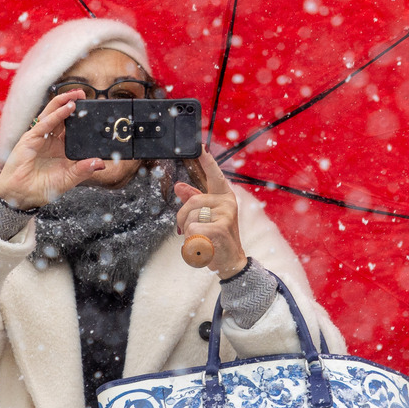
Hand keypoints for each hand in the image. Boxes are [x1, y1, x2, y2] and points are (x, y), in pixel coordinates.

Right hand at [0, 90, 105, 209]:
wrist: (20, 196)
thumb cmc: (42, 188)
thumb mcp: (68, 179)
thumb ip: (83, 170)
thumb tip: (101, 163)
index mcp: (61, 149)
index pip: (73, 129)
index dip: (81, 119)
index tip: (95, 110)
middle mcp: (51, 140)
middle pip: (63, 117)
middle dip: (73, 104)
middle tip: (85, 95)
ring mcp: (40, 138)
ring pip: (53, 115)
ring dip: (64, 102)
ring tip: (77, 95)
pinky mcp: (30, 139)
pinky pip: (45, 124)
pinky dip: (57, 115)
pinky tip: (67, 108)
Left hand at [174, 150, 247, 278]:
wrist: (230, 261)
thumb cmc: (217, 238)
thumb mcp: (205, 217)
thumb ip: (193, 200)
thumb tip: (178, 186)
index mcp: (224, 196)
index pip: (215, 175)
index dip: (207, 161)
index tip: (201, 146)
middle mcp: (227, 202)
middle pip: (192, 201)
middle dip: (182, 218)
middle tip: (187, 231)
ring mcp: (226, 214)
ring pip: (190, 217)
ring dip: (188, 233)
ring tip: (201, 240)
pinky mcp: (221, 227)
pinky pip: (193, 229)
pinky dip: (192, 241)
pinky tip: (204, 245)